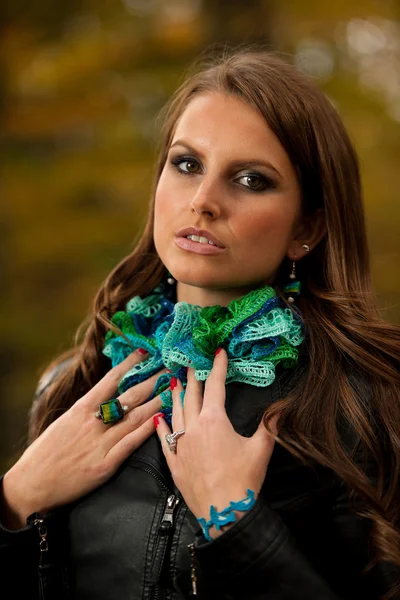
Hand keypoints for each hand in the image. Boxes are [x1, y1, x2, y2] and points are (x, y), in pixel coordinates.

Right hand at [2, 350, 164, 527]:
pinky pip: (130, 444)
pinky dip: (146, 431)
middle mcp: (92, 423)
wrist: (32, 484)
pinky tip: (159, 421)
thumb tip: (106, 396)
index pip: (110, 380)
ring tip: (172, 391)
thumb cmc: (46, 452)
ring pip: (135, 418)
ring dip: (156, 402)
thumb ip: (87, 410)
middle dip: (151, 381)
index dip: (130, 364)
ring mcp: (100, 443)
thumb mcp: (65, 422)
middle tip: (169, 368)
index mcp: (81, 409)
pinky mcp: (104, 465)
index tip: (145, 352)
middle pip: (129, 396)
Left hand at [155, 349, 277, 537]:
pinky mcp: (174, 463)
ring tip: (174, 383)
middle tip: (190, 362)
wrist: (224, 512)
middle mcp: (193, 428)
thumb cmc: (244, 479)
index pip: (215, 386)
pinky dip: (161, 428)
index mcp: (214, 420)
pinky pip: (164, 440)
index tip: (218, 352)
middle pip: (191, 396)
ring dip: (175, 396)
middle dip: (192, 377)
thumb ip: (269, 424)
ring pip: (175, 413)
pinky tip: (158, 419)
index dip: (217, 367)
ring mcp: (180, 445)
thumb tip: (282, 406)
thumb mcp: (261, 449)